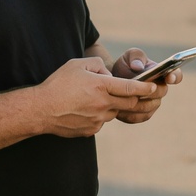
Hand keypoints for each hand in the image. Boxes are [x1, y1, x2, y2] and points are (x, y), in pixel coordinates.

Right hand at [36, 57, 151, 137]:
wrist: (41, 110)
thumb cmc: (58, 84)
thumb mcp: (77, 64)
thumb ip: (97, 65)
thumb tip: (108, 74)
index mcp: (101, 86)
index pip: (131, 88)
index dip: (145, 88)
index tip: (154, 86)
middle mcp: (103, 104)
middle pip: (129, 104)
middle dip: (134, 98)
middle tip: (134, 94)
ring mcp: (98, 120)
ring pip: (114, 112)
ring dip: (111, 106)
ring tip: (92, 99)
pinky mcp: (91, 130)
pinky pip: (101, 122)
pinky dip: (98, 115)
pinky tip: (83, 110)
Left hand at [111, 47, 181, 124]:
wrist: (113, 81)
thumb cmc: (125, 65)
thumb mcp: (129, 56)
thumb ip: (135, 57)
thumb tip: (138, 66)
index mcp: (163, 73)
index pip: (176, 75)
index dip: (175, 76)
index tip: (169, 77)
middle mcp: (161, 90)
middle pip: (161, 92)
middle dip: (151, 90)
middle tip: (139, 88)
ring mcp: (153, 104)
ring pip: (149, 106)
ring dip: (138, 103)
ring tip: (125, 98)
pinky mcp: (143, 115)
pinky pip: (139, 116)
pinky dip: (129, 113)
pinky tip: (119, 109)